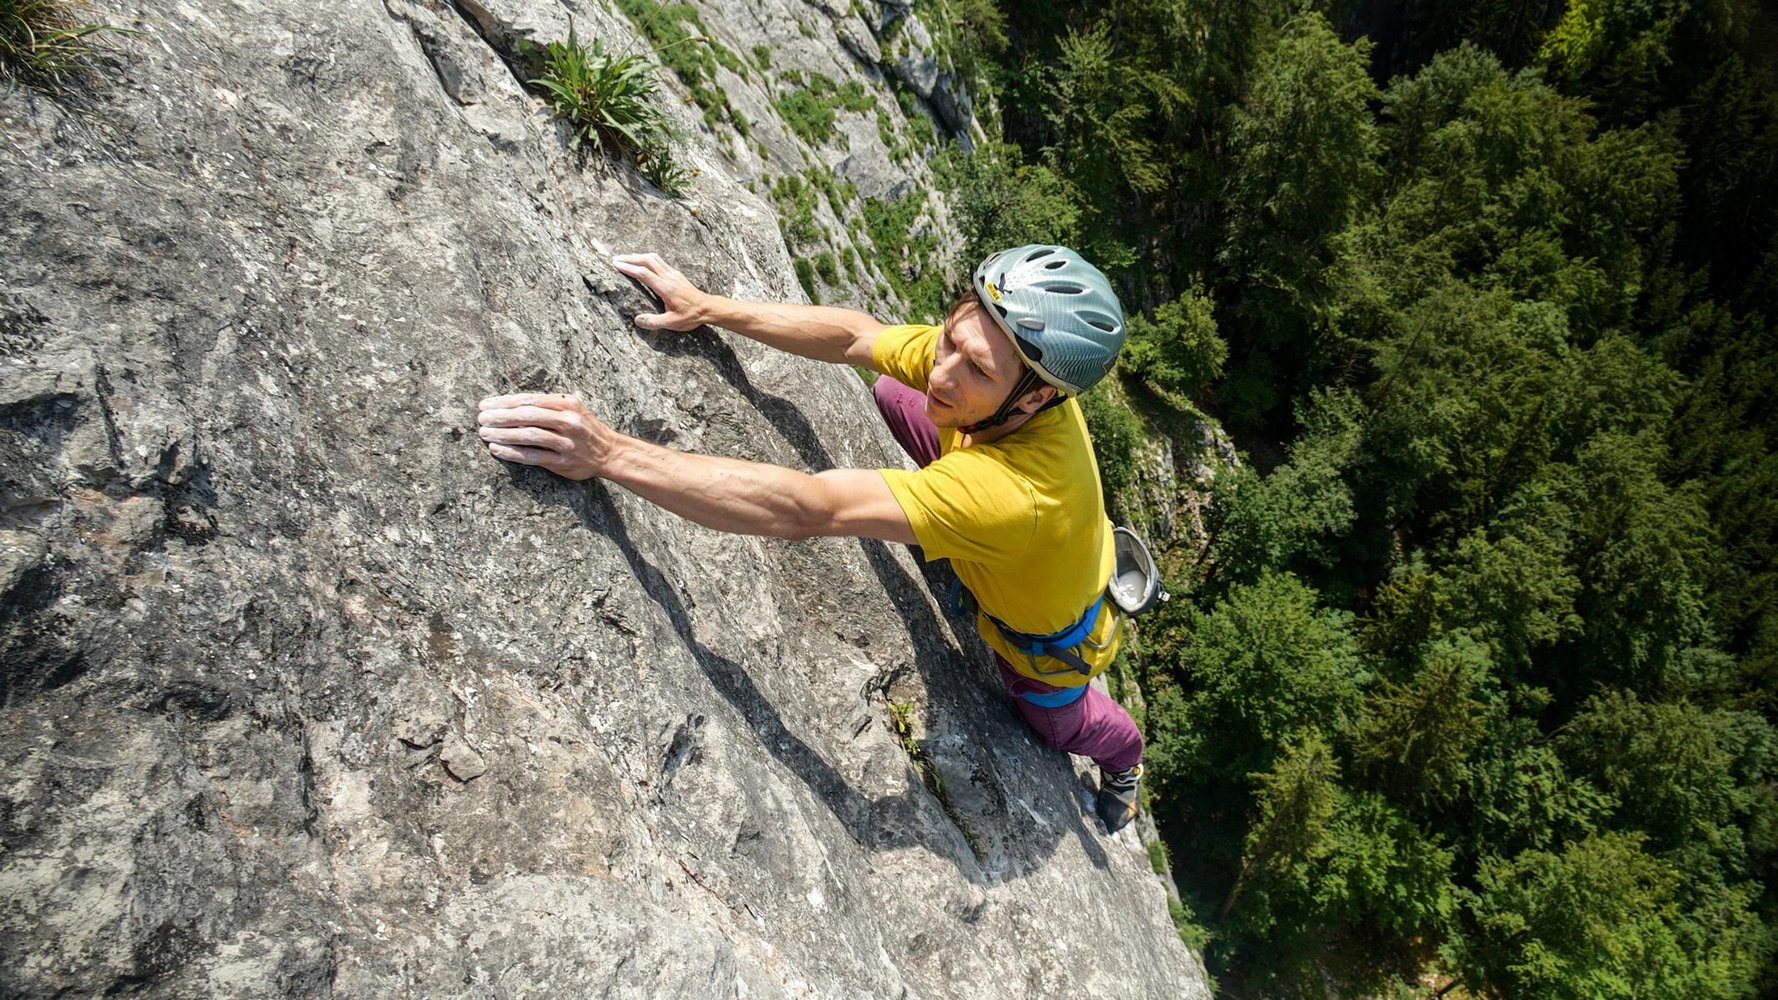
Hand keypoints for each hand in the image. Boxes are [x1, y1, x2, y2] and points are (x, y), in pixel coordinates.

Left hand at [476, 393, 615, 480]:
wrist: (610, 452)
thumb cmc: (584, 428)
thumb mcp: (571, 409)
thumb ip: (546, 405)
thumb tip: (508, 404)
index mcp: (567, 403)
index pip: (530, 399)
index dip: (504, 402)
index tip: (485, 405)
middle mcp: (569, 420)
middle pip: (527, 415)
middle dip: (500, 417)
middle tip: (481, 419)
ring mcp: (567, 442)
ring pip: (529, 435)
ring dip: (503, 434)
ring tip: (485, 434)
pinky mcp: (564, 462)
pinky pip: (533, 456)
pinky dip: (512, 453)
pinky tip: (497, 450)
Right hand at [612, 253, 709, 331]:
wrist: (708, 308)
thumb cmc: (691, 316)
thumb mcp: (672, 323)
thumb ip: (654, 322)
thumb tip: (637, 320)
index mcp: (666, 288)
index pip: (644, 274)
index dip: (629, 268)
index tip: (617, 265)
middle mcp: (669, 277)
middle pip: (647, 260)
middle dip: (630, 258)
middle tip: (616, 259)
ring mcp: (673, 274)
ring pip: (654, 258)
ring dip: (639, 256)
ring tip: (626, 258)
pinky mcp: (676, 274)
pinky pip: (660, 261)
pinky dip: (648, 259)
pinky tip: (643, 262)